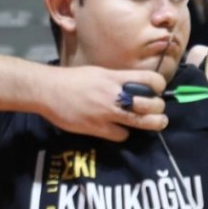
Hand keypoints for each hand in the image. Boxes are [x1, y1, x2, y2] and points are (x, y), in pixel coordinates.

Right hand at [39, 67, 168, 141]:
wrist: (48, 90)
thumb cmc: (73, 79)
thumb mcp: (100, 72)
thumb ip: (119, 80)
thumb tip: (136, 87)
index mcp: (116, 77)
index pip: (150, 80)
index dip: (159, 86)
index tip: (157, 91)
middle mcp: (115, 95)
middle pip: (151, 104)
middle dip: (159, 108)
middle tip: (158, 111)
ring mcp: (107, 113)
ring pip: (142, 122)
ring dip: (152, 123)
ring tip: (155, 122)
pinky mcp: (97, 128)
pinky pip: (122, 135)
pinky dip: (124, 133)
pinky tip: (119, 129)